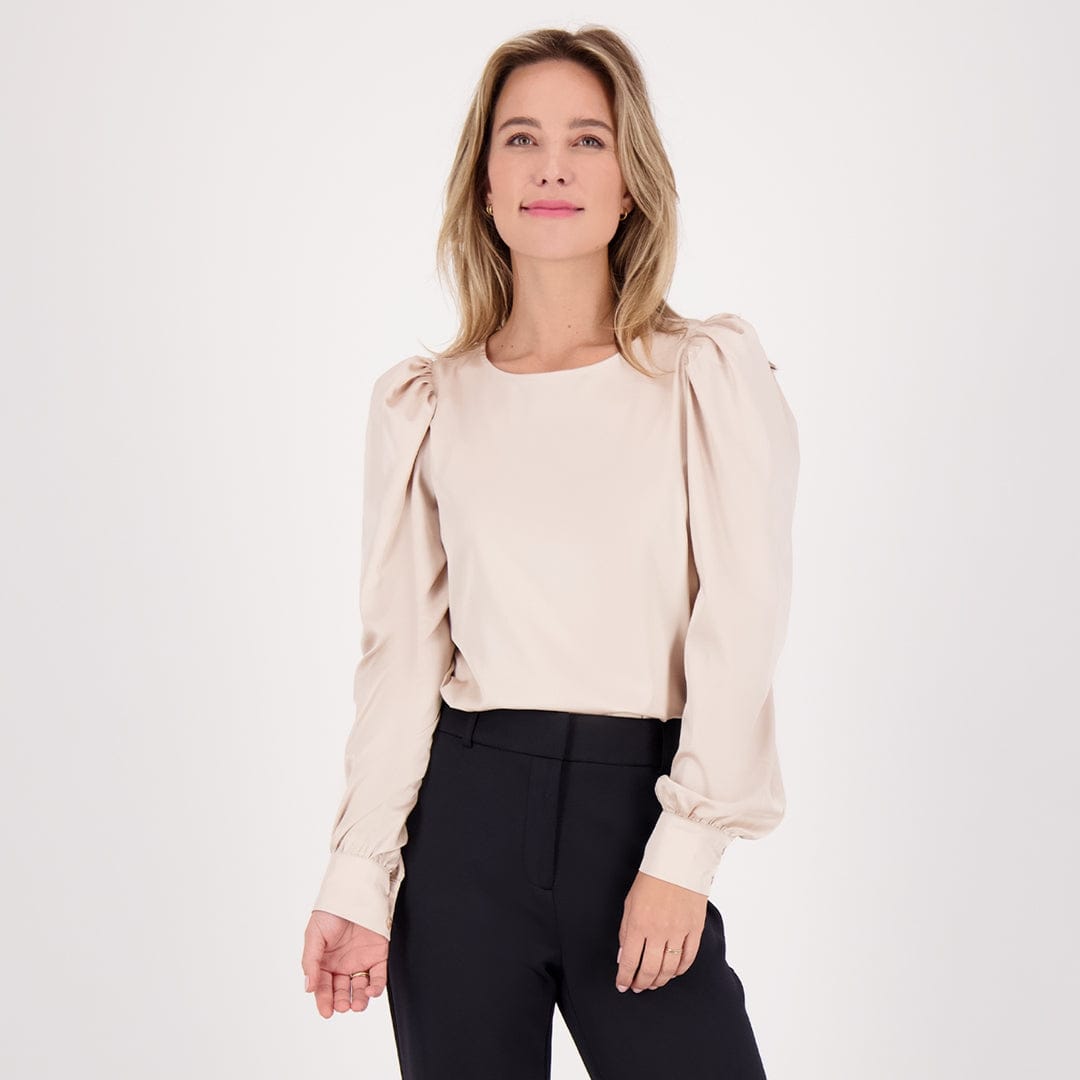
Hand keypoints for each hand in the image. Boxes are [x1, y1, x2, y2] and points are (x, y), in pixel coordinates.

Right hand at [302, 910, 389, 1017]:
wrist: (354, 894)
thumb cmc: (330, 913)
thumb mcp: (314, 936)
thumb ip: (311, 961)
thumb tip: (308, 987)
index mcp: (325, 963)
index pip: (324, 987)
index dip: (324, 1001)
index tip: (327, 1012)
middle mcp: (342, 966)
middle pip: (342, 991)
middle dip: (342, 1002)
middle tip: (342, 1006)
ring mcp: (360, 962)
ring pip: (360, 989)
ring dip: (359, 1000)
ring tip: (357, 1005)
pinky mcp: (378, 957)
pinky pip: (378, 977)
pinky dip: (376, 987)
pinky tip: (371, 991)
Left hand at [614, 871, 706, 992]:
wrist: (678, 861)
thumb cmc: (650, 880)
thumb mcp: (629, 903)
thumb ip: (625, 931)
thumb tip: (623, 956)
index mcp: (638, 923)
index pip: (629, 961)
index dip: (624, 977)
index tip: (622, 985)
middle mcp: (658, 931)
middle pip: (649, 969)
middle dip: (641, 983)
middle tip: (638, 987)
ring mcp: (678, 931)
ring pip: (669, 968)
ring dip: (659, 980)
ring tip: (653, 983)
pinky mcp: (694, 929)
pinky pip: (688, 958)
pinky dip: (679, 970)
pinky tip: (672, 972)